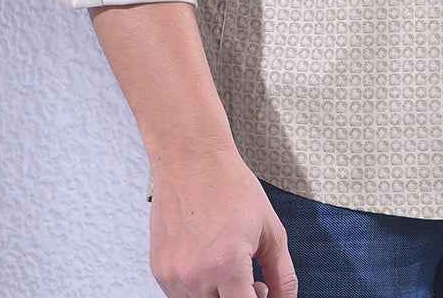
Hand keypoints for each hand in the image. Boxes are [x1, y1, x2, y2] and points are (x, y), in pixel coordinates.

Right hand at [148, 142, 297, 296]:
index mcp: (227, 265)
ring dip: (218, 294)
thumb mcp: (270, 228)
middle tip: (250, 277)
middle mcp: (196, 276)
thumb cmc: (229, 185)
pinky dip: (198, 287)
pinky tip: (207, 259)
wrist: (191, 158)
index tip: (261, 290)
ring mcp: (174, 276)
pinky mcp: (159, 270)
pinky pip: (181, 296)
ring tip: (228, 264)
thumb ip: (282, 274)